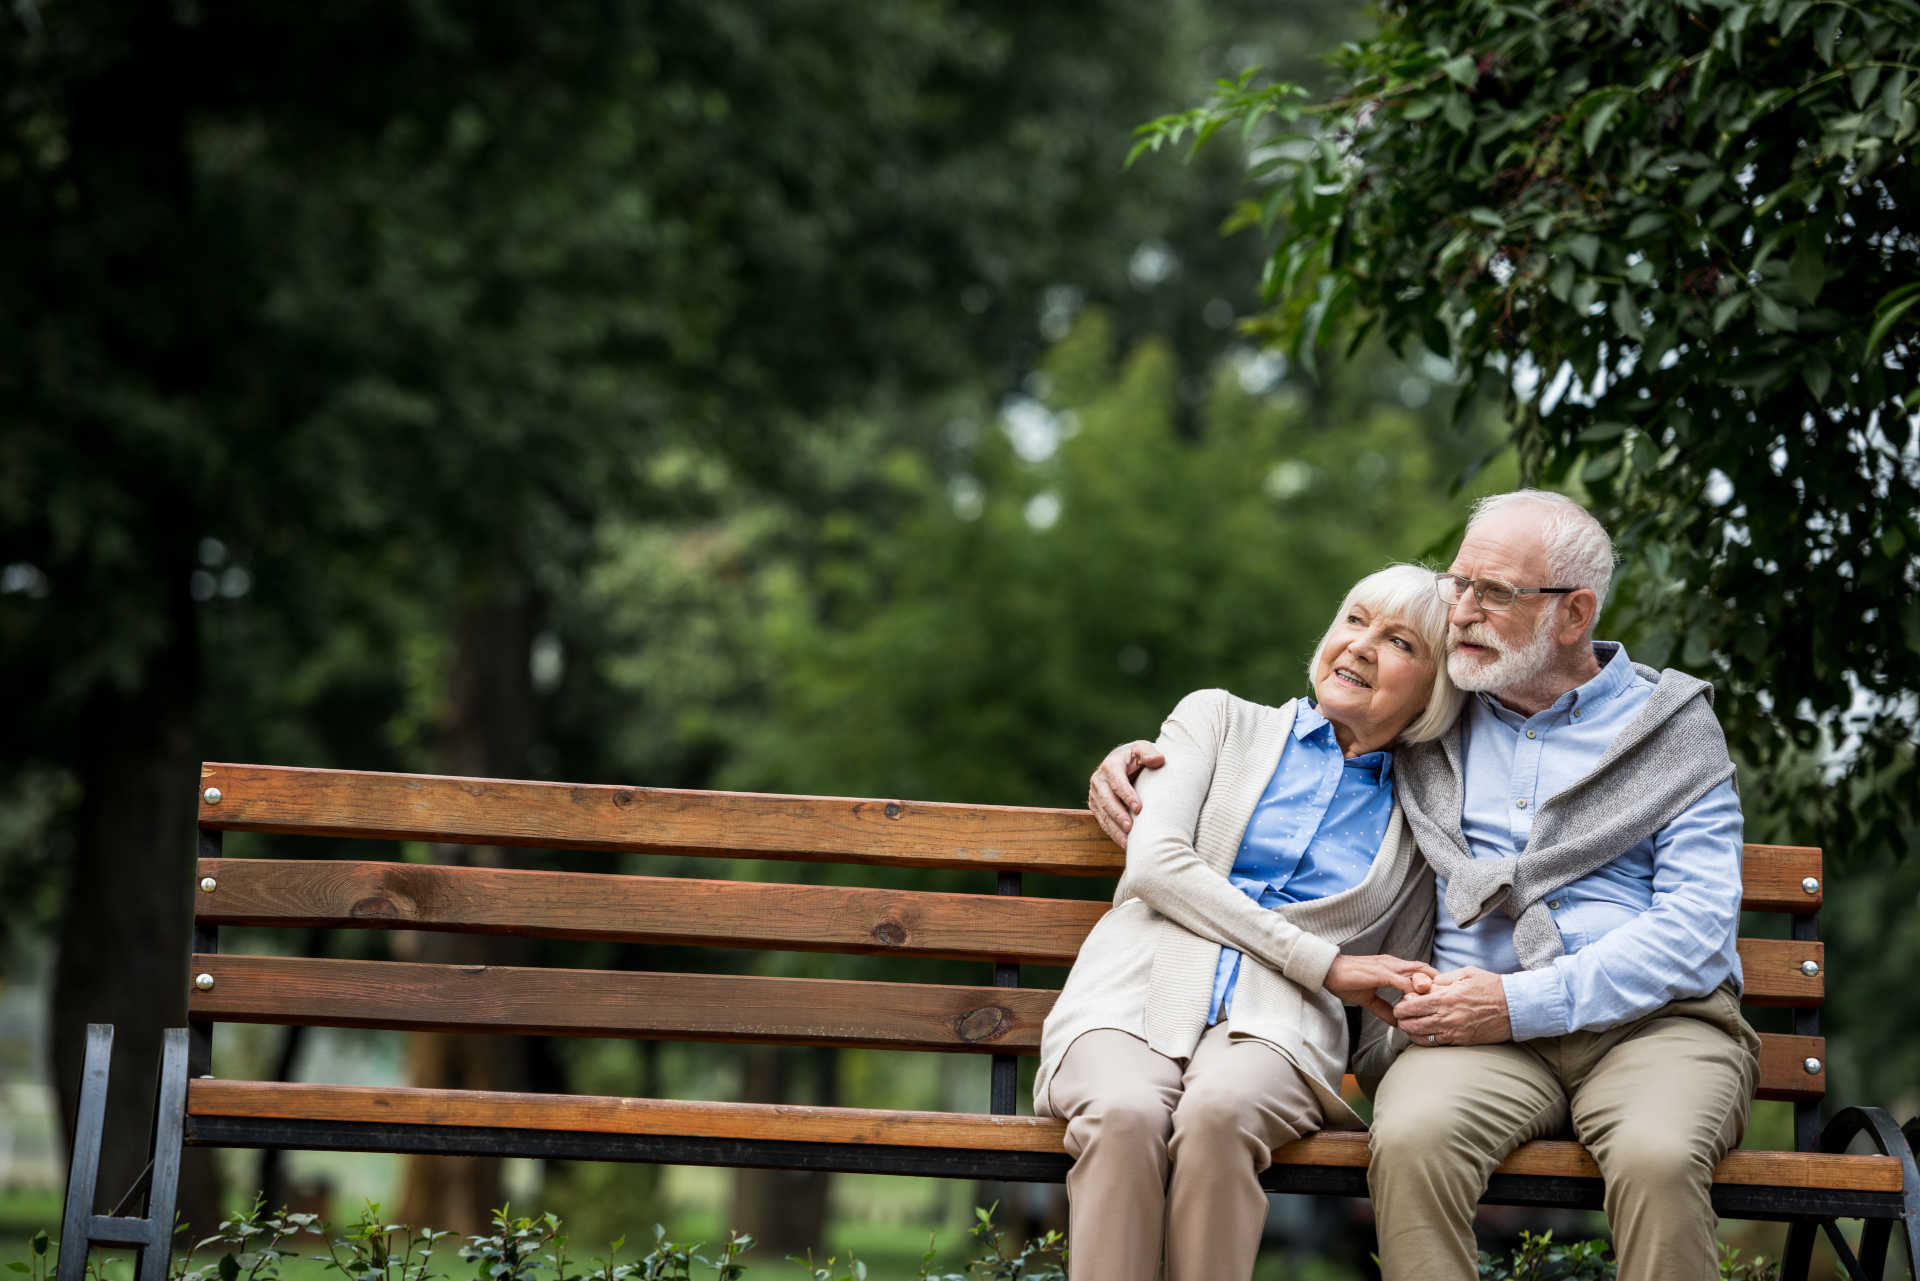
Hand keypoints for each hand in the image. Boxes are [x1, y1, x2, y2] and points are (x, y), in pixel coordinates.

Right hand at [1088, 740, 1163, 848]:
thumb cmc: (1137, 757)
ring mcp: (1095, 794)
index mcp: (1110, 765)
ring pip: (1102, 813)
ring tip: (1127, 841)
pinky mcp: (1096, 805)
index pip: (1117, 781)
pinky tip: (1125, 843)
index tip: (1139, 808)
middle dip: (1118, 815)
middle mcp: (1099, 780)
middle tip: (1130, 827)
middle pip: (1106, 800)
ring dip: (1114, 828)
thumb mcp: (1142, 749)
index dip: (1126, 795)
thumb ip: (1149, 752)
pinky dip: (1113, 832)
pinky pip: (1102, 821)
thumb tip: (1158, 759)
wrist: (1124, 763)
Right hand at [1325, 954, 1439, 1025]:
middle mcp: (1393, 963)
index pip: (1418, 969)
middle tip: (1447, 997)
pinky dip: (1413, 991)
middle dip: (1437, 982)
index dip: (1431, 980)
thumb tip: (1397, 1022)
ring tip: (1438, 1000)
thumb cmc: (1345, 981)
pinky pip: (1403, 982)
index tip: (1441, 994)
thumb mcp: (1368, 999)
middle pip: (1424, 968)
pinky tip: (1418, 1002)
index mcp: (1391, 967)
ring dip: (1429, 985)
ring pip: (1417, 972)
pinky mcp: (1381, 973)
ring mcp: (1388, 967)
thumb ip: (1383, 1009)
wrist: (1328, 971)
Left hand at [1392, 966, 1512, 1045]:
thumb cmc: (1492, 987)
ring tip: (1408, 1026)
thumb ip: (1443, 979)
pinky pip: (1436, 1044)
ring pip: (1422, 1037)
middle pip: (1413, 1024)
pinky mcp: (1462, 1041)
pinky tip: (1423, 1035)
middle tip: (1400, 1017)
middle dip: (1402, 1021)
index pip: (1413, 1006)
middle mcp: (1447, 1017)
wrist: (1515, 1007)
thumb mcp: (1466, 974)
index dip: (1401, 1007)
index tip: (1400, 1005)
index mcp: (1446, 998)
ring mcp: (1454, 1032)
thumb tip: (1425, 984)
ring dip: (1411, 1032)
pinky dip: (1425, 1041)